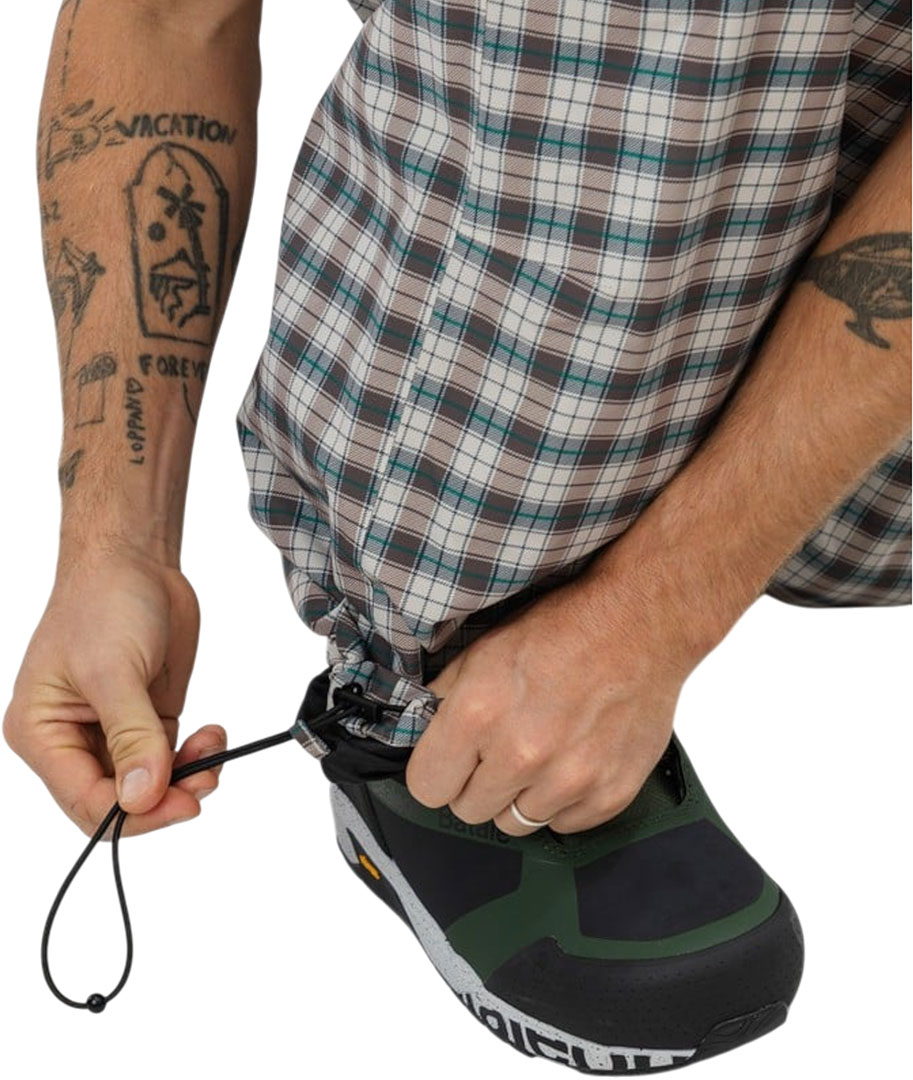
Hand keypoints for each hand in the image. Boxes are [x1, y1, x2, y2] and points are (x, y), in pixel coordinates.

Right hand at [3, 540, 224, 836]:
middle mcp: (71, 739)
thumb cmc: (104, 603)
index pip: (84, 800)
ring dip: (186, 778)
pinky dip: (195, 757)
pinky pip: (170, 759)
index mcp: (42, 733)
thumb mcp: (113, 671)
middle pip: (117, 800)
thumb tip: (141, 797)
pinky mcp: (145, 719)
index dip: (134, 812)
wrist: (135, 562)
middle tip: (205, 782)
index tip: (183, 804)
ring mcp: (112, 732)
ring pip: (149, 785)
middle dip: (164, 797)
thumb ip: (130, 737)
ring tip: (213, 749)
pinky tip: (213, 736)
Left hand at [405, 571, 697, 835]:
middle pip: (468, 811)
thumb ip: (444, 698)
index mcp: (478, 716)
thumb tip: (420, 730)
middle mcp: (521, 755)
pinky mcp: (609, 794)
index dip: (436, 771)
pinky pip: (563, 825)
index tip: (450, 760)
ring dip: (520, 795)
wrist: (638, 625)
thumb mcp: (482, 650)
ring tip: (540, 751)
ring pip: (516, 823)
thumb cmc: (561, 631)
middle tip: (499, 749)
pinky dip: (562, 802)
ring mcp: (569, 780)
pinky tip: (570, 760)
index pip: (426, 787)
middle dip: (476, 783)